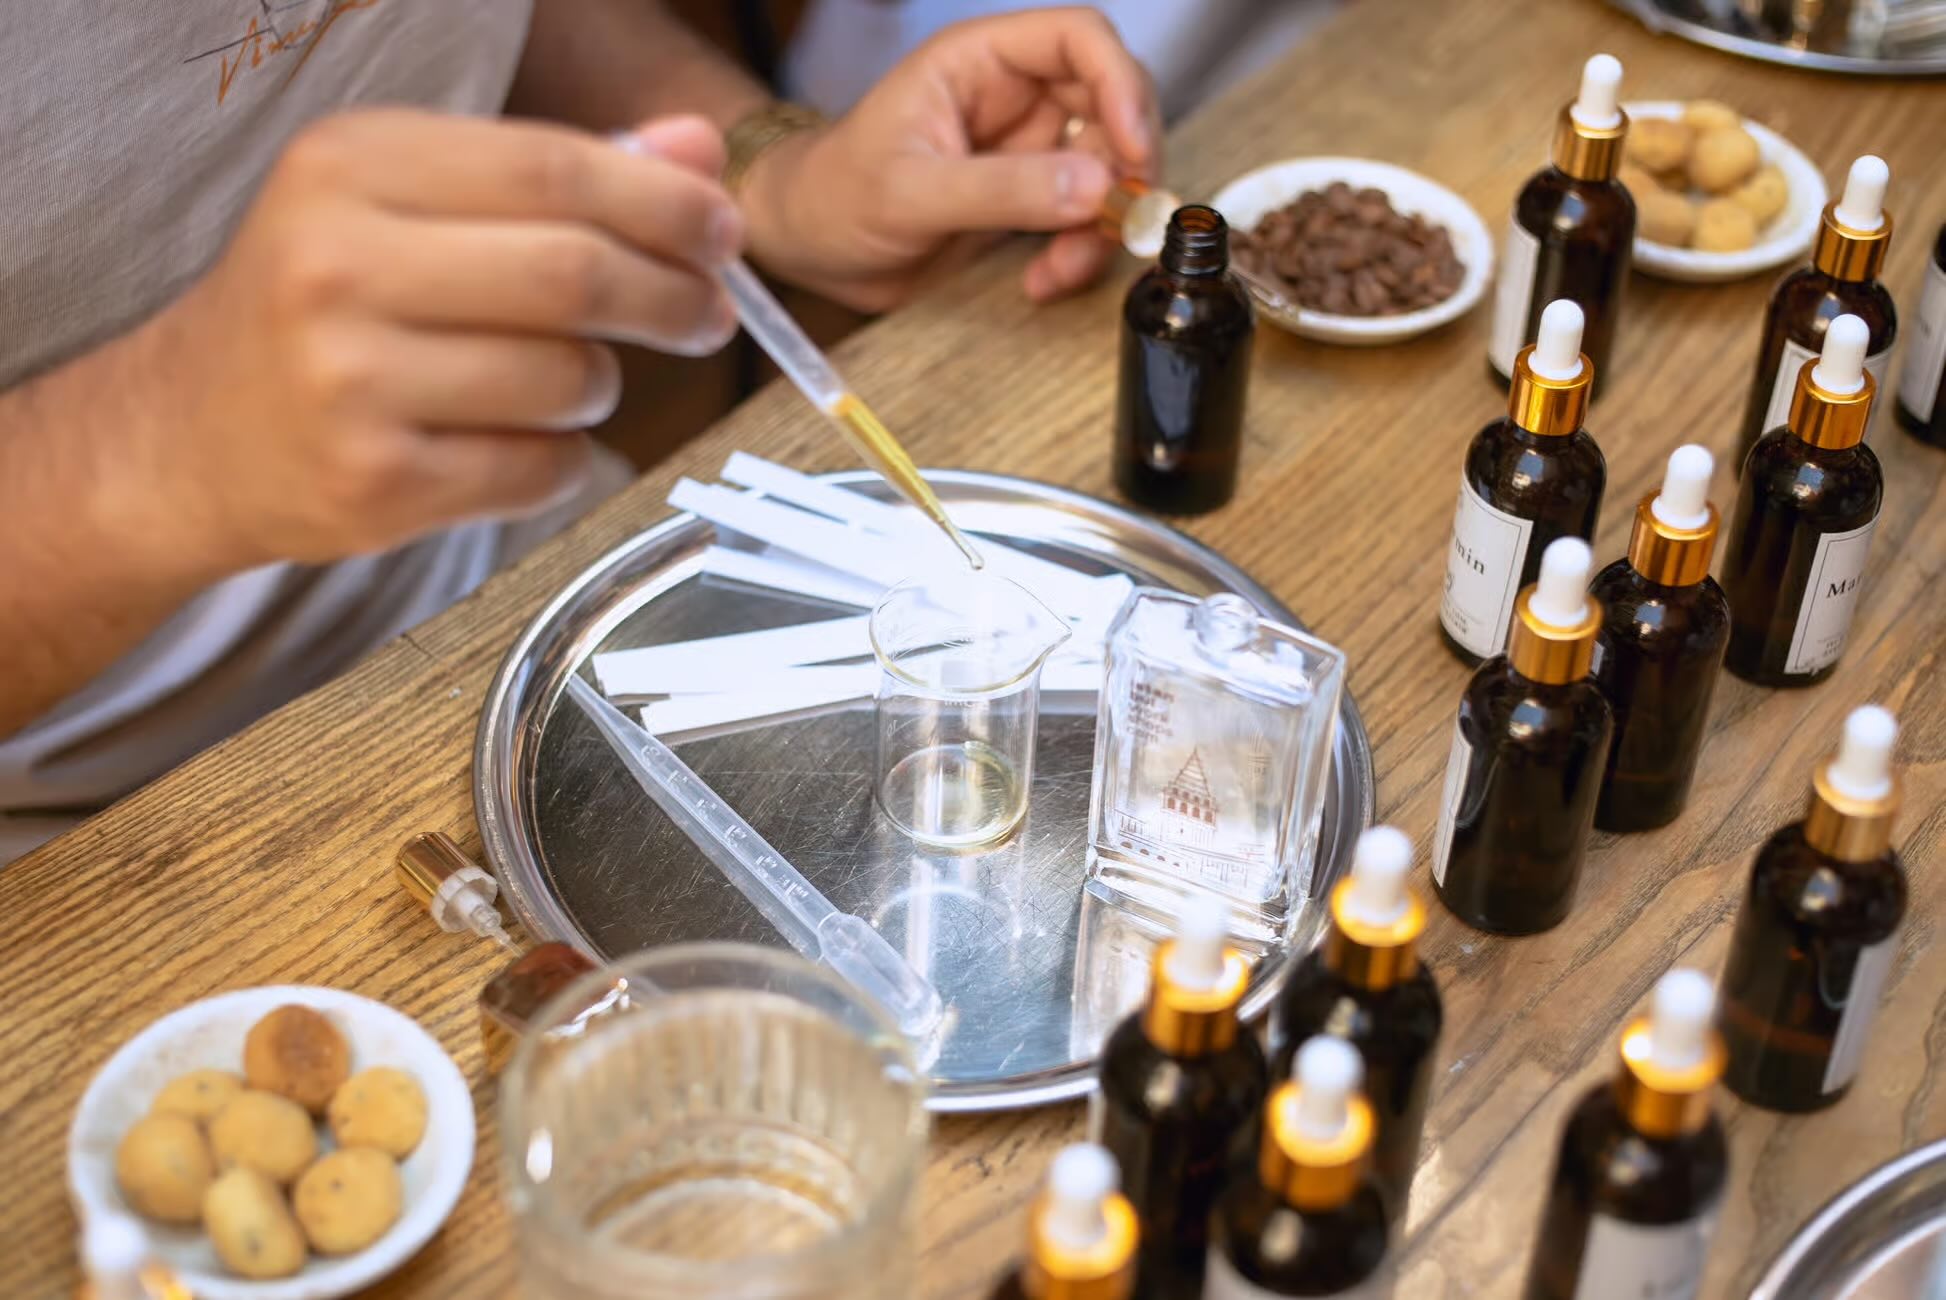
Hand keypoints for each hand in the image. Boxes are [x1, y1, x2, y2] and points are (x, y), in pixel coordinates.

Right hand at [129, 109, 741, 570]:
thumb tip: (699, 152)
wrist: (193, 435)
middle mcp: (337, 265)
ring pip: (568, 379)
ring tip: (573, 380)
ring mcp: (350, 381)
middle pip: (575, 274)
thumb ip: (558, 172)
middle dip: (672, 297)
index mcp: (349, 167)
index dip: (664, 204)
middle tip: (709, 315)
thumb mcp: (412, 204)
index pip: (554, 169)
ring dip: (604, 385)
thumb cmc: (328, 307)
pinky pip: (542, 468)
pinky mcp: (375, 483)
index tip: (724, 231)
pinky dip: (564, 457)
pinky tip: (524, 440)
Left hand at [739, 7, 1159, 310]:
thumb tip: (1093, 187)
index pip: (1079, 38)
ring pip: (1107, 171)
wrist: (809, 248)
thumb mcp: (910, 193)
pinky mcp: (1027, 204)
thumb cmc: (834, 197)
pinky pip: (1082, 220)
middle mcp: (1013, 98)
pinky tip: (1044, 282)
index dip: (1120, 84)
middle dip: (1124, 166)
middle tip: (1115, 221)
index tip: (1133, 149)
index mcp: (980, 62)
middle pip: (1113, 106)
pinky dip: (1079, 254)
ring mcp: (1025, 153)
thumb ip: (1001, 189)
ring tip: (1062, 270)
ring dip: (1101, 225)